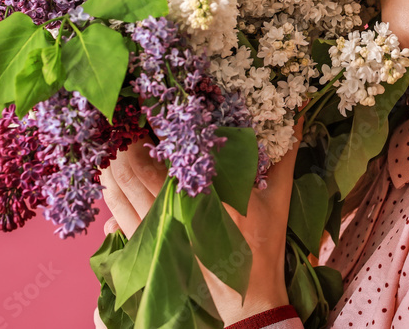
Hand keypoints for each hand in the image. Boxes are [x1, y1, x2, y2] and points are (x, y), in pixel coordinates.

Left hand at [98, 117, 303, 324]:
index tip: (148, 110)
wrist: (247, 298)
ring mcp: (159, 233)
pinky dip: (112, 200)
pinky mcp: (150, 250)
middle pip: (135, 172)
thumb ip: (285, 156)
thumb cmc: (264, 246)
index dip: (151, 131)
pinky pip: (120, 221)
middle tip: (121, 124)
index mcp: (204, 195)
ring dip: (112, 169)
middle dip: (122, 146)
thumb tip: (299, 117)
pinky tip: (110, 186)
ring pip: (121, 195)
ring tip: (110, 147)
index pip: (167, 156)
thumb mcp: (277, 199)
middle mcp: (175, 213)